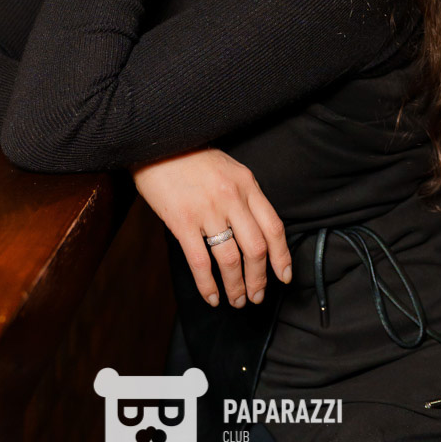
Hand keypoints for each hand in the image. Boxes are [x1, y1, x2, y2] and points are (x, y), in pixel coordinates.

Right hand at [129, 147, 292, 307]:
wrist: (157, 141)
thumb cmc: (191, 156)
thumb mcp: (228, 168)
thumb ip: (243, 197)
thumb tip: (255, 234)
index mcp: (247, 183)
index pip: (273, 227)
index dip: (281, 257)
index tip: (284, 276)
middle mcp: (231, 197)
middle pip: (256, 248)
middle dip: (259, 279)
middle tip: (256, 296)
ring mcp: (207, 209)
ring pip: (230, 259)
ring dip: (236, 286)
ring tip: (236, 300)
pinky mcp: (182, 220)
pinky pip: (200, 262)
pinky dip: (208, 285)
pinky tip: (211, 297)